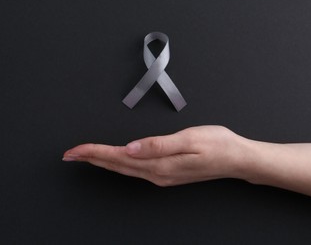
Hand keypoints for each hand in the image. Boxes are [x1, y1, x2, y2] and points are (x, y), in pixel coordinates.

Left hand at [63, 126, 252, 185]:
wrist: (236, 159)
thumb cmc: (217, 145)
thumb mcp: (190, 139)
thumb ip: (158, 144)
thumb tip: (130, 148)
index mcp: (160, 164)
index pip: (119, 157)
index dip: (95, 153)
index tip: (75, 150)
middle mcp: (158, 173)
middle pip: (118, 165)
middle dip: (92, 159)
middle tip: (70, 155)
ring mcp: (162, 176)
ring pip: (125, 169)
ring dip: (103, 162)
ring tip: (86, 157)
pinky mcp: (168, 173)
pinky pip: (135, 170)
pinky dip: (119, 164)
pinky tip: (115, 161)